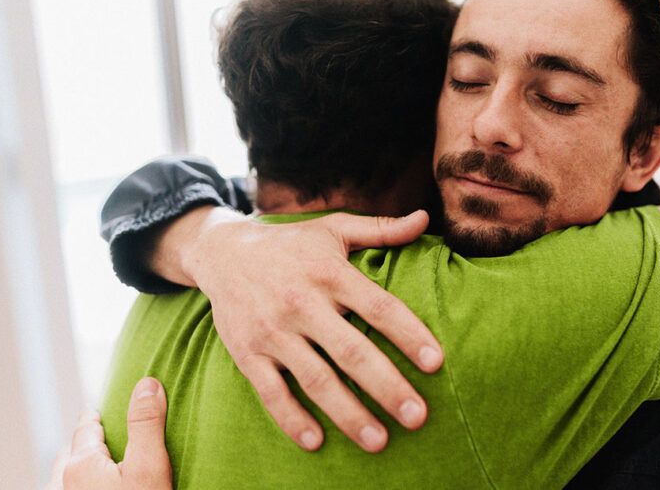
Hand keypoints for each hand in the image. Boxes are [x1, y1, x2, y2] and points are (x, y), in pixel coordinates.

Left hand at [46, 377, 172, 489]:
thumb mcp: (150, 466)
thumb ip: (146, 425)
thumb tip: (147, 384)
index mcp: (81, 463)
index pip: (85, 428)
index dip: (93, 416)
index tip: (96, 410)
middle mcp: (64, 482)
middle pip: (72, 452)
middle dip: (84, 441)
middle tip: (98, 434)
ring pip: (63, 476)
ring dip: (77, 465)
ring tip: (92, 462)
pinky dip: (74, 484)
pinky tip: (86, 486)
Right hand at [168, 208, 442, 452]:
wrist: (222, 252)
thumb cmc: (291, 243)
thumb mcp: (334, 228)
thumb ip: (381, 229)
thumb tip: (425, 218)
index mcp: (330, 273)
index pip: (379, 307)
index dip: (410, 334)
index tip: (437, 363)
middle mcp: (302, 303)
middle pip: (352, 352)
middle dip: (387, 387)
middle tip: (418, 416)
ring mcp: (273, 332)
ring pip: (316, 379)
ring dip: (348, 414)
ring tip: (379, 440)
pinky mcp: (248, 353)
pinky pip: (271, 392)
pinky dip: (292, 419)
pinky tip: (317, 441)